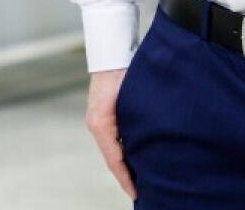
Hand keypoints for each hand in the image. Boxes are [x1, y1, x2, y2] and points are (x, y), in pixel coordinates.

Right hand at [86, 68, 135, 199]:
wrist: (113, 50)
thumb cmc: (122, 71)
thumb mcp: (130, 100)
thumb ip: (132, 125)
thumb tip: (146, 148)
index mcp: (101, 125)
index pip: (114, 161)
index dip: (126, 179)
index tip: (138, 194)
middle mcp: (98, 125)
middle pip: (115, 158)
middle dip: (128, 176)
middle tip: (146, 192)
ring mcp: (101, 120)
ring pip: (117, 149)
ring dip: (129, 163)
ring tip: (146, 179)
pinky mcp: (107, 114)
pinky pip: (117, 139)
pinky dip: (128, 150)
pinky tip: (141, 155)